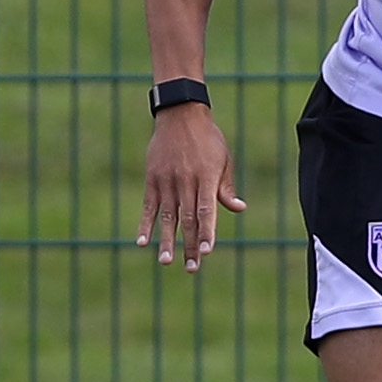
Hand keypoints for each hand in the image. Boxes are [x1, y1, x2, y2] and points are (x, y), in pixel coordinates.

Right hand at [140, 105, 242, 270]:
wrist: (180, 113)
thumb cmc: (207, 139)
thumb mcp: (223, 159)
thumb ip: (226, 187)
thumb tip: (239, 208)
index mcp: (207, 177)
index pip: (206, 210)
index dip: (206, 232)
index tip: (207, 251)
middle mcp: (186, 181)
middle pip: (187, 219)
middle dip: (189, 245)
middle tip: (192, 268)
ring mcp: (167, 180)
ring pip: (167, 215)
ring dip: (166, 240)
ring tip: (165, 261)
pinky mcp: (152, 179)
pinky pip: (148, 206)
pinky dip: (145, 224)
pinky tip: (142, 241)